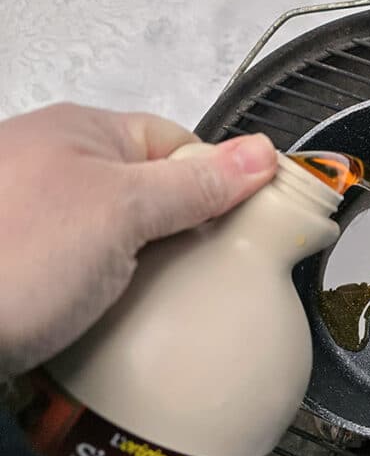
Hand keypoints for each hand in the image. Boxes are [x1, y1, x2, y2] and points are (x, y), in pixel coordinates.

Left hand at [0, 103, 278, 375]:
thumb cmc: (16, 258)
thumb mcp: (122, 210)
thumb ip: (193, 184)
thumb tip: (259, 154)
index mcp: (81, 131)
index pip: (178, 145)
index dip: (217, 185)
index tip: (244, 232)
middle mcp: (56, 166)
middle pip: (153, 194)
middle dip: (185, 237)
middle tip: (206, 280)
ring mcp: (41, 218)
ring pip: (125, 241)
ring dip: (151, 274)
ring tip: (166, 307)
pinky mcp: (31, 269)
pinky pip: (94, 278)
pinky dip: (116, 301)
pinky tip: (124, 323)